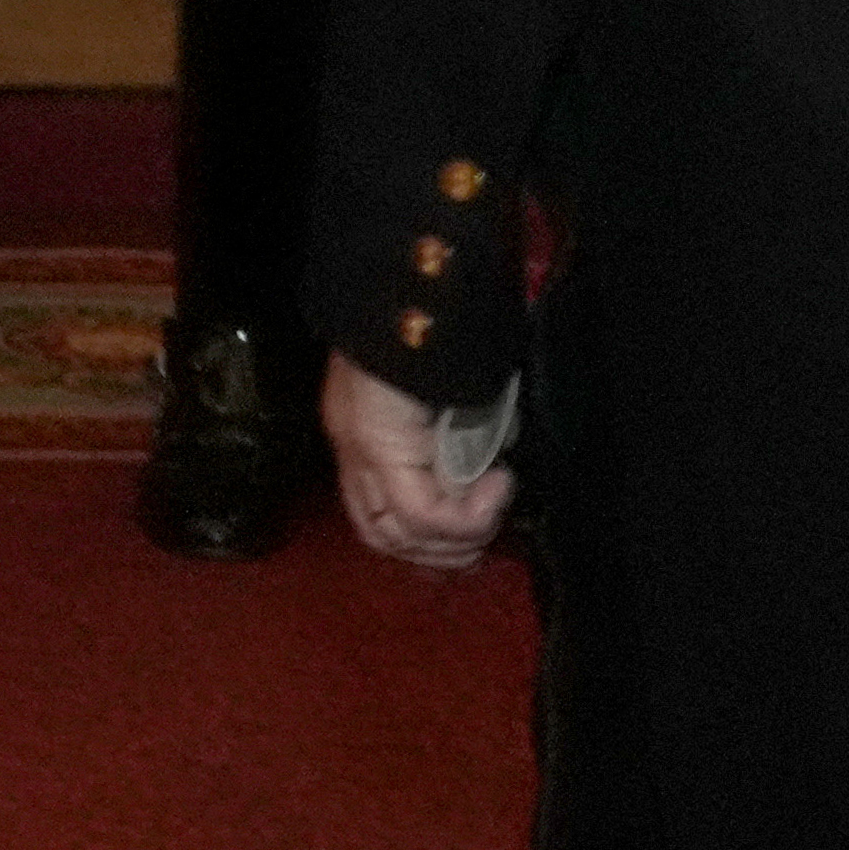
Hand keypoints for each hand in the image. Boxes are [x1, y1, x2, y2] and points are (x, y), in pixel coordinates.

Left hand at [326, 353, 514, 572]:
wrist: (407, 298)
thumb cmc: (434, 337)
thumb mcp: (443, 402)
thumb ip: (451, 440)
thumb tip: (492, 473)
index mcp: (361, 438)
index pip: (377, 518)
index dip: (423, 544)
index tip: (471, 540)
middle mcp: (352, 449)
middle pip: (384, 537)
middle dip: (444, 550)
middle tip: (489, 527)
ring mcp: (359, 448)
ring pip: (401, 534)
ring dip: (461, 536)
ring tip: (495, 503)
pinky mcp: (377, 443)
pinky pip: (421, 513)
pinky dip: (466, 516)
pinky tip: (496, 485)